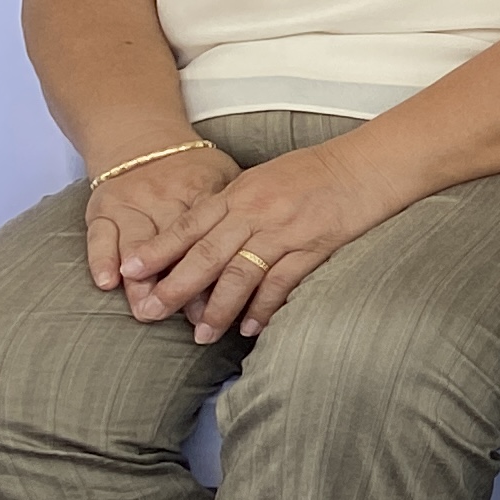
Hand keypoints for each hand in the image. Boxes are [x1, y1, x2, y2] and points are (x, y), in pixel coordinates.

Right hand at [84, 140, 234, 310]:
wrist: (142, 139)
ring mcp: (133, 202)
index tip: (227, 303)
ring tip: (147, 310)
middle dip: (182, 286)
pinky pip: (100, 235)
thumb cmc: (194, 168)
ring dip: (141, 281)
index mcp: (204, 190)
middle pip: (178, 246)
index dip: (221, 272)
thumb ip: (244, 212)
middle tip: (192, 323)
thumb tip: (276, 250)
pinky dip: (101, 258)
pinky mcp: (104, 207)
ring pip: (138, 244)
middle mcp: (168, 196)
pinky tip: (107, 283)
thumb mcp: (227, 178)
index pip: (214, 237)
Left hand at [125, 135, 415, 343]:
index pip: (191, 225)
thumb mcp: (266, 177)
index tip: (130, 269)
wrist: (369, 165)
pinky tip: (250, 326)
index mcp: (241, 192)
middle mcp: (256, 212)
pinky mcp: (314, 246)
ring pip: (240, 273)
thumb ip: (235, 203)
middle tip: (149, 313)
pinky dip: (264, 306)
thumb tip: (205, 231)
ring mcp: (285, 230)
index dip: (159, 248)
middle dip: (175, 286)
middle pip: (206, 254)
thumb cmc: (318, 170)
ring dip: (218, 307)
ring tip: (202, 335)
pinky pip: (281, 282)